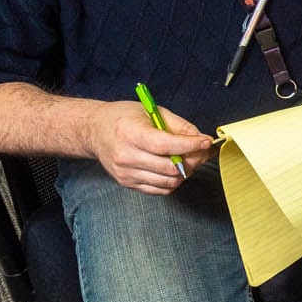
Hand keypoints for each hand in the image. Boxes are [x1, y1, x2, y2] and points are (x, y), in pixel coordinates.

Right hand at [87, 100, 212, 193]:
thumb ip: (179, 126)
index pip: (165, 145)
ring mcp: (125, 173)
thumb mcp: (151, 111)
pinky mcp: (127, 183)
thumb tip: (201, 139)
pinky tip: (173, 168)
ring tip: (187, 159)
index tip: (206, 142)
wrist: (94, 131)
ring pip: (168, 182)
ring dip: (185, 172)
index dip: (190, 146)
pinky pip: (160, 189)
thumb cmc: (123, 118)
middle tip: (201, 151)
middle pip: (169, 167)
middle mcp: (125, 156)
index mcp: (130, 133)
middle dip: (192, 160)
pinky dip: (173, 181)